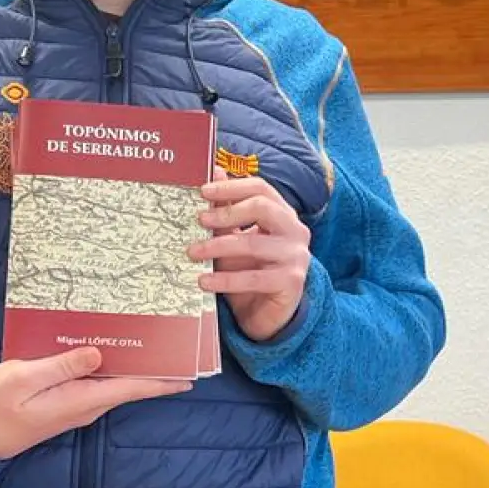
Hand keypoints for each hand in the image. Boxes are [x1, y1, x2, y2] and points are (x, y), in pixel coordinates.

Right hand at [0, 346, 190, 460]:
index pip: (132, 388)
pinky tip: (113, 350)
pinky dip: (110, 366)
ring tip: (155, 343)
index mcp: (81, 399)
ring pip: (114, 382)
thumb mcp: (24, 378)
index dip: (162, 382)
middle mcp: (86, 404)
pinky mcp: (67, 400)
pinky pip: (97, 381)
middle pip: (129, 385)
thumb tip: (97, 355)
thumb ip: (61, 366)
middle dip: (154, 369)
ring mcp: (78, 404)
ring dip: (133, 366)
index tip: (189, 376)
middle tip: (176, 347)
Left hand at [188, 174, 310, 341]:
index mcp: (283, 214)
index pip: (261, 188)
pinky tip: (204, 281)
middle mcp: (295, 231)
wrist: (269, 315)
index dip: (232, 187)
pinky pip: (253, 277)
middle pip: (262, 207)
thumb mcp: (236, 239)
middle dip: (226, 212)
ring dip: (217, 247)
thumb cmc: (252, 272)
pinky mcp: (291, 281)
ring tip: (192, 252)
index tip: (203, 192)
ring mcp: (296, 256)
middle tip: (199, 220)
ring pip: (253, 244)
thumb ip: (228, 210)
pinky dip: (225, 279)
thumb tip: (214, 172)